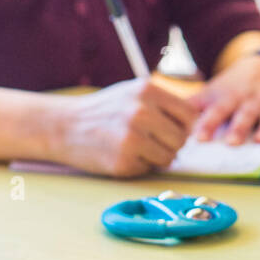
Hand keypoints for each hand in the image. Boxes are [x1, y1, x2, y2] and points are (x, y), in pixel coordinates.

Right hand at [49, 78, 198, 177]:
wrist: (64, 126)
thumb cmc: (104, 110)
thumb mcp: (133, 93)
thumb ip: (163, 104)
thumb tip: (195, 125)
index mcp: (147, 90)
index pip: (188, 115)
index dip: (184, 126)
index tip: (171, 129)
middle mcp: (141, 111)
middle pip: (182, 138)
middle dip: (172, 144)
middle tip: (153, 141)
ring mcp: (132, 137)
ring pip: (169, 157)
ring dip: (158, 157)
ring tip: (138, 147)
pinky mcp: (123, 160)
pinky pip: (149, 168)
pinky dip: (141, 166)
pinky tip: (123, 154)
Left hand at [190, 53, 259, 144]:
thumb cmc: (231, 87)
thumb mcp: (211, 92)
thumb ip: (191, 106)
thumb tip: (162, 118)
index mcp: (229, 98)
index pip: (216, 111)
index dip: (208, 124)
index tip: (199, 138)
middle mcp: (250, 100)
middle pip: (244, 114)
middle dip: (239, 127)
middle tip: (231, 142)